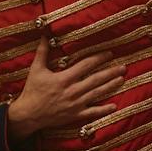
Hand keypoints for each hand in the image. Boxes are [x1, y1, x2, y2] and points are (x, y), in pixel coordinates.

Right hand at [5, 38, 123, 139]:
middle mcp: (72, 91)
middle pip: (96, 79)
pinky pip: (92, 112)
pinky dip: (104, 110)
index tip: (109, 53)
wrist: (28, 114)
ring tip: (122, 79)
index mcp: (64, 78)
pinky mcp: (75, 115)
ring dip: (111, 86)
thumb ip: (42, 52)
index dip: (99, 58)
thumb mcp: (36, 70)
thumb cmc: (32, 91)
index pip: (85, 65)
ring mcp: (75, 104)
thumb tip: (45, 35)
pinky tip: (114, 106)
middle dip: (111, 72)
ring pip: (97, 93)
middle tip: (123, 66)